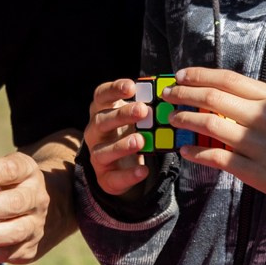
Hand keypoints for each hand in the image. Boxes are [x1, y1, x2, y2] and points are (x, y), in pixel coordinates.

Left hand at [0, 152, 50, 264]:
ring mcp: (36, 225)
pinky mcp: (30, 249)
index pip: (7, 171)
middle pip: (12, 203)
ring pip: (12, 233)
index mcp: (27, 171)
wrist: (51, 209)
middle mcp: (37, 198)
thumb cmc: (11, 186)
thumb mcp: (1, 173)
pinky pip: (4, 254)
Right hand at [83, 79, 156, 197]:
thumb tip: (170, 96)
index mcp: (101, 111)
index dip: (113, 90)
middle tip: (143, 110)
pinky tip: (143, 170)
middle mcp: (95, 132)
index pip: (101, 96)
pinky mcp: (104, 177)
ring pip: (102, 150)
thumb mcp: (136, 119)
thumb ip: (147, 108)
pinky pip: (113, 177)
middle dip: (121, 114)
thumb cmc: (130, 132)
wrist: (123, 167)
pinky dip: (128, 174)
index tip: (131, 86)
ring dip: (120, 145)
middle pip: (101, 120)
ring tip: (140, 141)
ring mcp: (97, 155)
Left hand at [169, 67, 265, 200]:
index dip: (198, 75)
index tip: (179, 76)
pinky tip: (185, 150)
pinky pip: (216, 157)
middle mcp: (262, 117)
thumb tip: (207, 88)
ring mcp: (256, 144)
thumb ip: (248, 97)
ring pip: (210, 125)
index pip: (226, 79)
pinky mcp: (252, 169)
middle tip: (169, 96)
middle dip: (184, 94)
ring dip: (185, 120)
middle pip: (213, 98)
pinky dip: (196, 153)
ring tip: (174, 120)